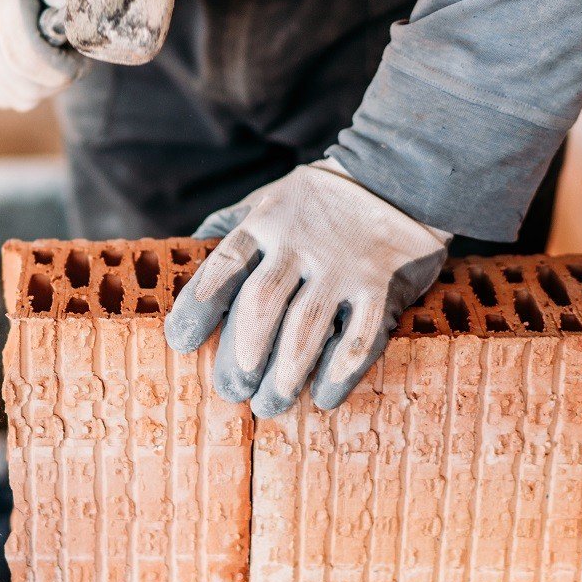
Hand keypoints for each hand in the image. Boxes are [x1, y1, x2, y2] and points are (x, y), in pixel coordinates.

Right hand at [0, 0, 84, 110]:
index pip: (31, 62)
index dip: (65, 69)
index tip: (80, 57)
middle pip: (26, 87)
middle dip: (57, 79)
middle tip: (69, 53)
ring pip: (16, 98)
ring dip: (41, 85)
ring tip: (49, 51)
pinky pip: (3, 97)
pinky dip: (23, 86)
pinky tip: (29, 58)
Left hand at [164, 160, 451, 417]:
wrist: (400, 176)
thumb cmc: (320, 200)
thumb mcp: (270, 197)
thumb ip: (231, 224)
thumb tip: (187, 243)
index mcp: (266, 222)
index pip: (223, 268)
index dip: (196, 309)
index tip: (180, 344)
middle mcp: (301, 242)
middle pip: (261, 305)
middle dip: (241, 355)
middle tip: (230, 390)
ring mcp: (344, 264)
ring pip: (306, 328)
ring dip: (284, 376)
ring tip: (269, 405)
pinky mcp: (384, 284)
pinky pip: (359, 338)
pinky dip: (338, 374)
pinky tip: (323, 398)